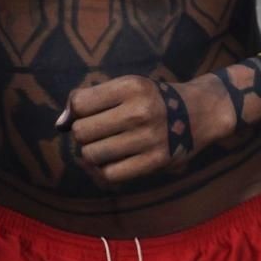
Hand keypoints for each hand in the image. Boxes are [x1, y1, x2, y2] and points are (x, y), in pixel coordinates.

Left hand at [60, 75, 202, 184]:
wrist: (201, 113)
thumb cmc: (154, 99)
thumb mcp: (129, 86)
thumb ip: (92, 99)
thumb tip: (60, 124)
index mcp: (133, 86)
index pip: (79, 104)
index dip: (77, 111)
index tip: (89, 114)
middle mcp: (140, 111)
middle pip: (82, 132)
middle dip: (84, 134)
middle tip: (100, 132)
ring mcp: (148, 138)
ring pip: (91, 155)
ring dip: (93, 153)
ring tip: (106, 146)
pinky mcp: (155, 161)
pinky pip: (109, 174)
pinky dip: (105, 170)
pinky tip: (114, 161)